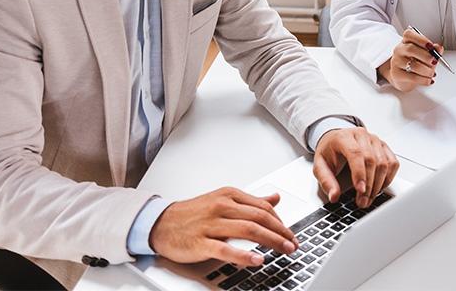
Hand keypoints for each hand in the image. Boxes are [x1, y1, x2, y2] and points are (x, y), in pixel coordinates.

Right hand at [149, 187, 296, 266]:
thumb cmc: (194, 213)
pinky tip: (257, 260)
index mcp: (229, 195)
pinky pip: (226, 249)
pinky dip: (244, 255)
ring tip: (284, 249)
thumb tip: (275, 197)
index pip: (263, 206)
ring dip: (271, 241)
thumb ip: (250, 201)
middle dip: (281, 231)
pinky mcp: (202, 242)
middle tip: (294, 243)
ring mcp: (212, 224)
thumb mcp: (223, 200)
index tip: (290, 233)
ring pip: (248, 230)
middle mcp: (222, 206)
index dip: (280, 220)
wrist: (162, 222)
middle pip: (259, 217)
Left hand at [313, 127, 398, 208]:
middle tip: (362, 201)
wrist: (336, 140)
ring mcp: (374, 140)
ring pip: (383, 163)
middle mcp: (361, 135)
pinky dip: (388, 178)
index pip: (355, 153)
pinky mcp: (384, 146)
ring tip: (369, 198)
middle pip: (371, 160)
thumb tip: (334, 196)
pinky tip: (379, 187)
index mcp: (343, 137)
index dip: (359, 173)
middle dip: (368, 185)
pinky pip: (392, 163)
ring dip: (378, 185)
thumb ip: (326, 180)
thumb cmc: (329, 151)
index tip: (360, 190)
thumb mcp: (320, 165)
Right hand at [377, 28, 441, 92]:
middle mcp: (399, 50)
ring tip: (432, 73)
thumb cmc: (415, 63)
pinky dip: (424, 80)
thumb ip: (433, 51)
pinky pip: (413, 77)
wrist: (403, 78)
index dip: (421, 39)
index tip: (431, 46)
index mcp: (406, 41)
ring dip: (427, 70)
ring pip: (413, 65)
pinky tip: (428, 80)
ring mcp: (396, 62)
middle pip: (411, 49)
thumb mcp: (425, 55)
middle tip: (434, 61)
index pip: (409, 35)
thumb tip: (439, 48)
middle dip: (426, 56)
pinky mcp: (397, 74)